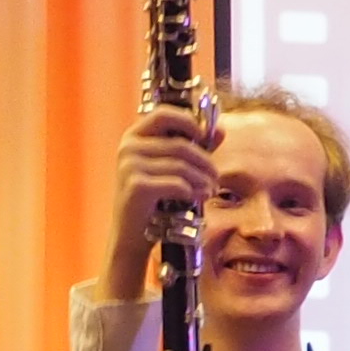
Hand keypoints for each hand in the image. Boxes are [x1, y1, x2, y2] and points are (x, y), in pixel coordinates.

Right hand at [102, 104, 216, 302]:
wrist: (130, 237)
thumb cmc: (151, 201)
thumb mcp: (170, 170)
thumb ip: (193, 148)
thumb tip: (221, 130)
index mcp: (133, 137)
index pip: (163, 114)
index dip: (188, 121)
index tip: (205, 136)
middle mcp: (128, 148)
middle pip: (180, 145)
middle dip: (205, 162)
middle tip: (216, 177)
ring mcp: (129, 166)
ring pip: (181, 165)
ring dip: (202, 179)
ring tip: (210, 190)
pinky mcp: (136, 187)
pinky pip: (176, 183)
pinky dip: (192, 191)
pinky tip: (198, 198)